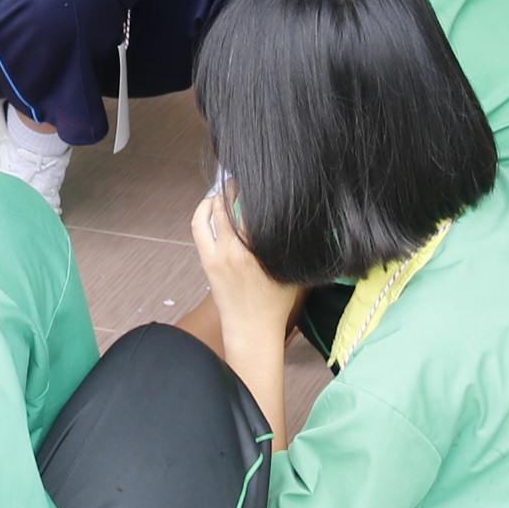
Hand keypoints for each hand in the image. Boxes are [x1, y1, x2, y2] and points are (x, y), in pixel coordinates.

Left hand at [191, 182, 301, 341]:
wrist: (251, 330)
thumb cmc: (275, 304)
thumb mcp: (292, 271)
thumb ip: (296, 247)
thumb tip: (309, 224)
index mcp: (255, 250)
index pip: (250, 208)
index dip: (254, 189)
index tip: (261, 179)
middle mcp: (233, 249)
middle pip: (226, 205)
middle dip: (233, 187)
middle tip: (242, 178)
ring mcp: (216, 255)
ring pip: (208, 213)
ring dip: (215, 197)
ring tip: (225, 187)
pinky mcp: (207, 260)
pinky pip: (199, 228)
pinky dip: (203, 212)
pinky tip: (212, 205)